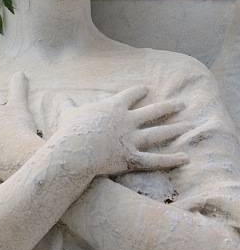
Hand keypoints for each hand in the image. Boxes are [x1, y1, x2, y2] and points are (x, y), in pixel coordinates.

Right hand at [55, 85, 188, 176]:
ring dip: (175, 128)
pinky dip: (171, 160)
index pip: (130, 95)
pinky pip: (156, 160)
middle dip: (167, 107)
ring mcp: (132, 139)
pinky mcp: (133, 158)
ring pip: (158, 133)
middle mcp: (127, 121)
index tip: (146, 89)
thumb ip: (68, 106)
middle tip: (180, 103)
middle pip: (152, 111)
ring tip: (189, 125)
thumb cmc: (70, 130)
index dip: (138, 91)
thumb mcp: (67, 114)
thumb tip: (60, 98)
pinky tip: (185, 158)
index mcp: (113, 107)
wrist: (76, 149)